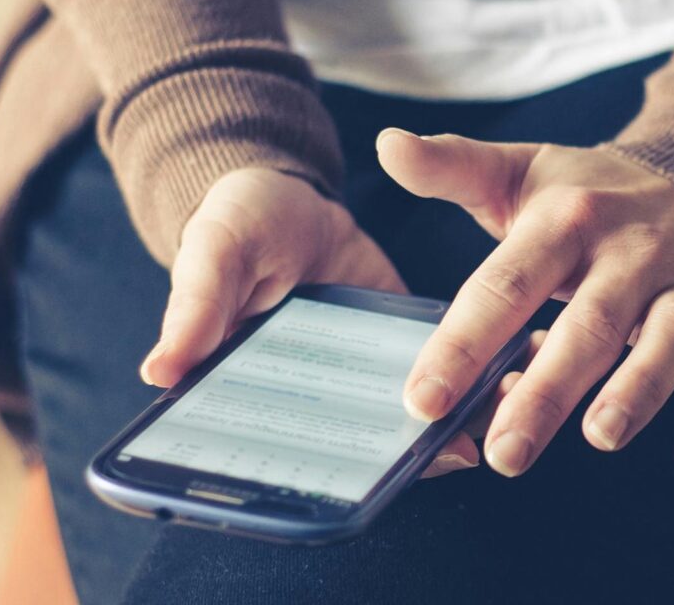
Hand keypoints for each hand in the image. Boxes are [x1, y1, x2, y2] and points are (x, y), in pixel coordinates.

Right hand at [136, 168, 477, 476]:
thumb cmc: (235, 225)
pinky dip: (475, 376)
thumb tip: (159, 371)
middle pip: (360, 444)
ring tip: (496, 416)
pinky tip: (514, 370)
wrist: (291, 193)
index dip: (324, 472)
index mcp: (258, 389)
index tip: (365, 480)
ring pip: (408, 414)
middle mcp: (316, 394)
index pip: (287, 447)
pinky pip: (443, 369)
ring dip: (451, 420)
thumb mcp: (214, 253)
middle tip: (454, 451)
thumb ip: (196, 307)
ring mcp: (365, 372)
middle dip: (406, 454)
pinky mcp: (405, 340)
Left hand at [377, 129, 673, 477]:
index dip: (462, 344)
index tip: (423, 400)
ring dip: (637, 392)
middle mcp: (629, 253)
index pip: (506, 285)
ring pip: (666, 342)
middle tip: (504, 452)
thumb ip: (451, 167)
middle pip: (587, 324)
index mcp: (566, 220)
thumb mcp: (519, 172)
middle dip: (546, 392)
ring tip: (599, 437)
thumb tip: (387, 144)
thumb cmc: (589, 194)